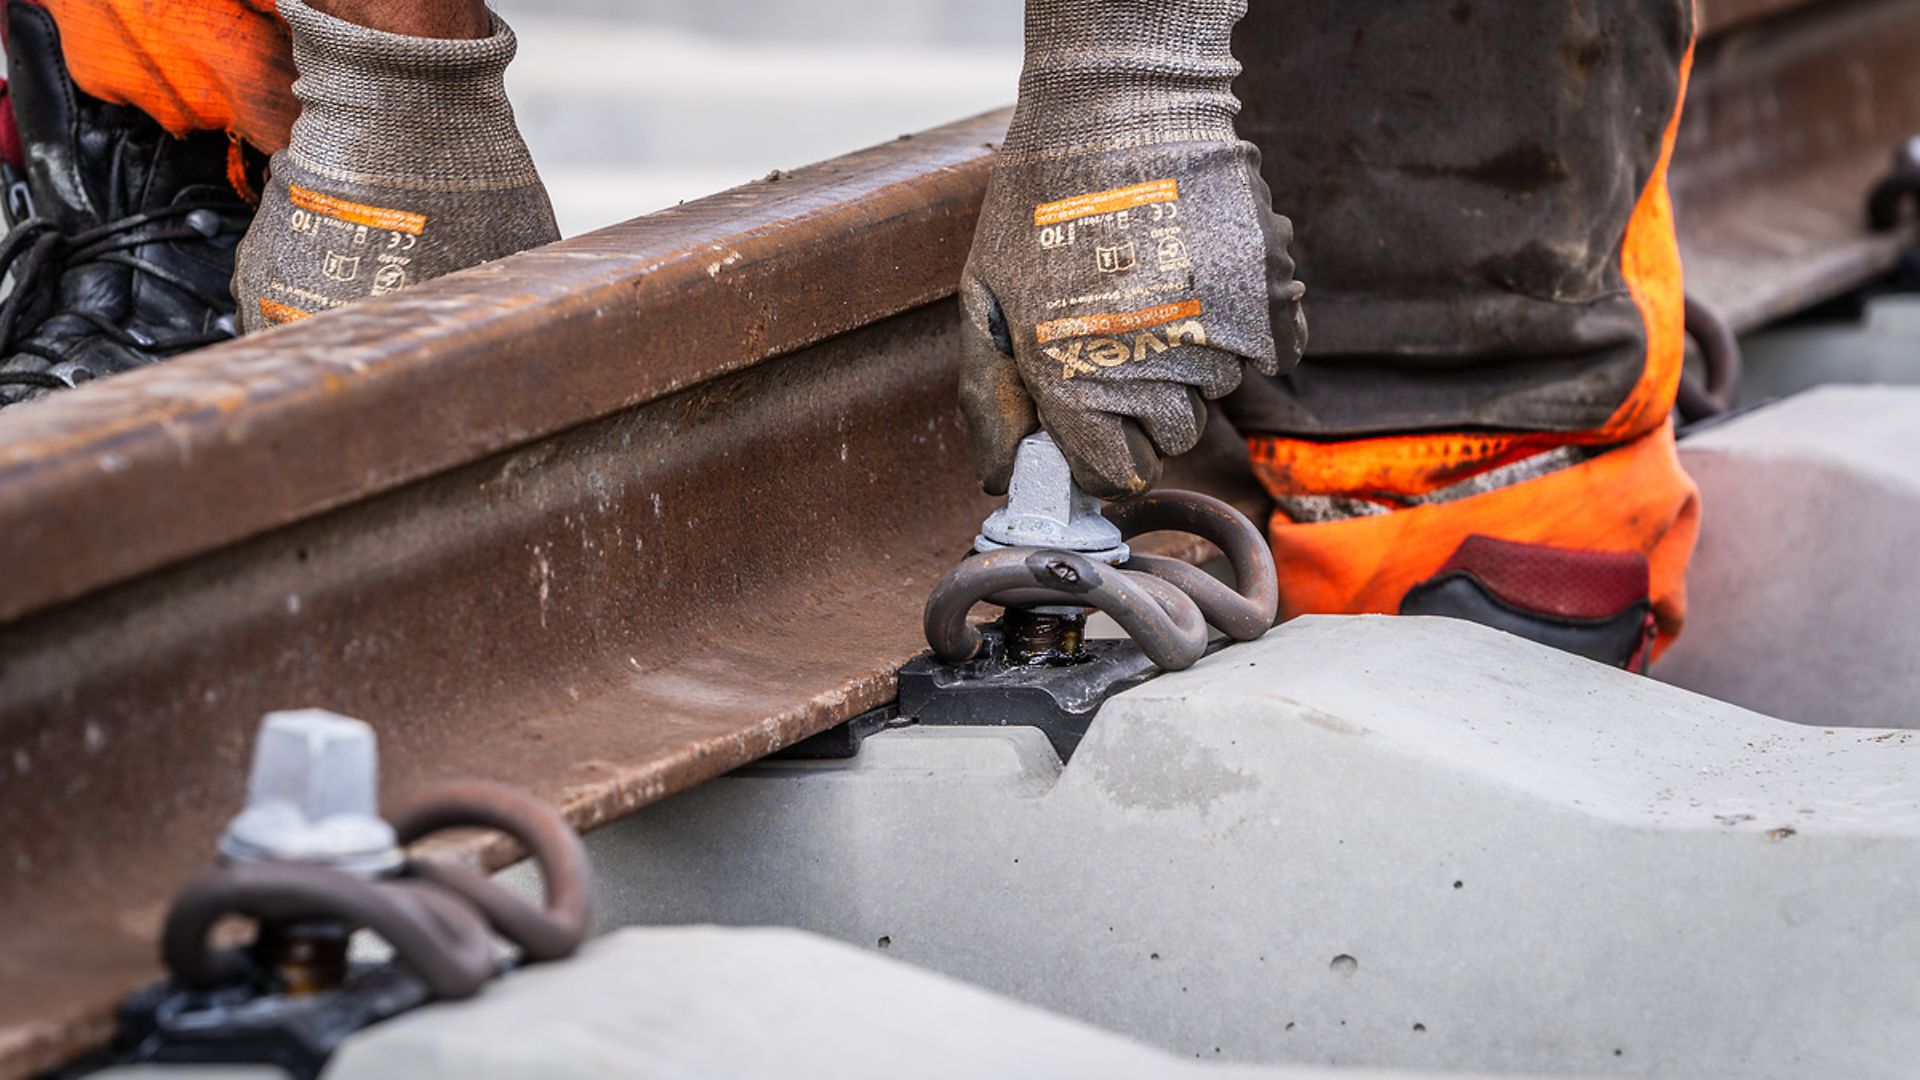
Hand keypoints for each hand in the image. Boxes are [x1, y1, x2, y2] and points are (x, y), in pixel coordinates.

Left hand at [959, 142, 1305, 498]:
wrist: (1119, 110)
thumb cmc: (1040, 203)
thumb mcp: (985, 300)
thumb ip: (991, 398)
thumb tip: (1002, 476)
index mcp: (1076, 383)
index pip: (1116, 474)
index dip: (1102, 450)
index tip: (1095, 416)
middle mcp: (1154, 372)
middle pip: (1173, 436)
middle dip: (1146, 401)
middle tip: (1122, 332)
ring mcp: (1220, 336)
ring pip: (1217, 388)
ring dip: (1191, 354)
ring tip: (1156, 285)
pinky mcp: (1268, 299)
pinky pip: (1270, 351)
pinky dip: (1243, 327)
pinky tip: (1201, 278)